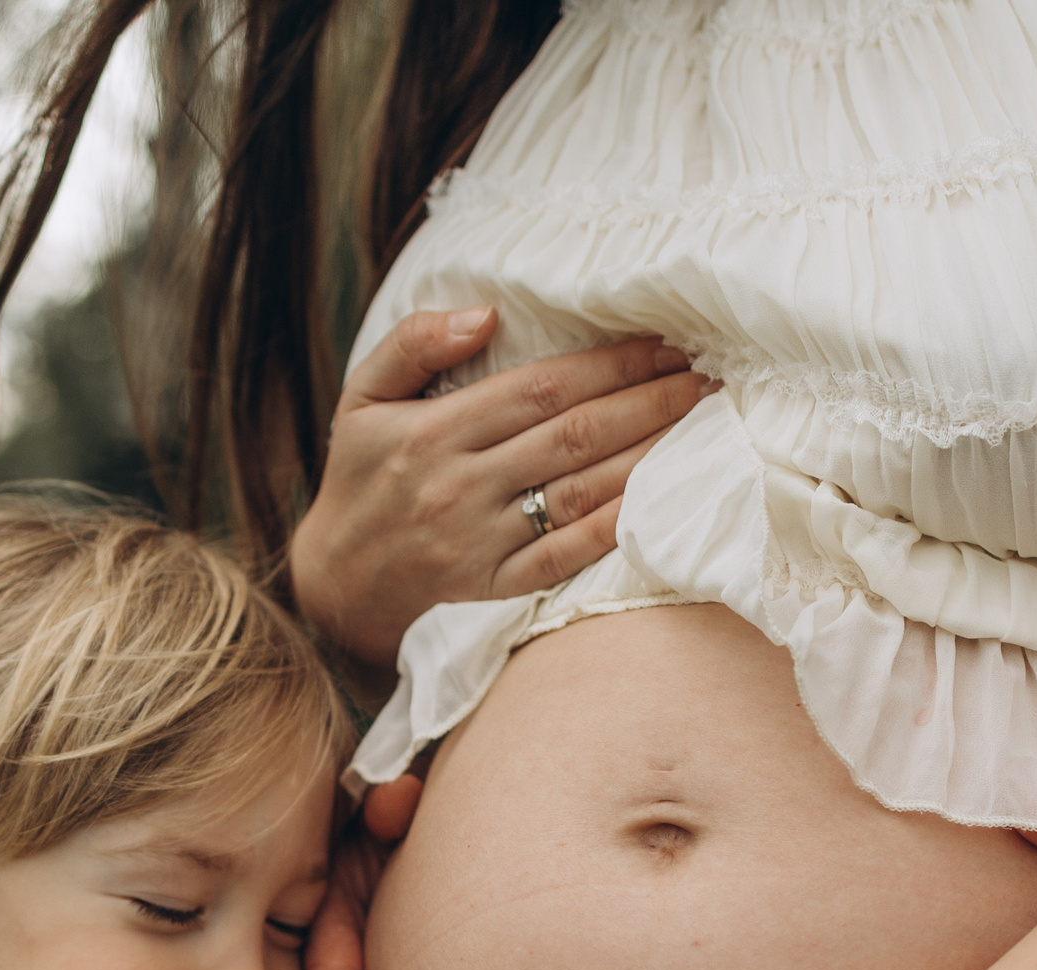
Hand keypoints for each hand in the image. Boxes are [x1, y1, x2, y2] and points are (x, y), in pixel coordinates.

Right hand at [288, 308, 710, 672]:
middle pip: (573, 434)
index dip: (610, 364)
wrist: (333, 589)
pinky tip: (661, 496)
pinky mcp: (496, 589)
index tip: (664, 344)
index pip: (540, 387)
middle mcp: (461, 485)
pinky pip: (568, 555)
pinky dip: (616, 526)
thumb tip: (484, 314)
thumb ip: (412, 344)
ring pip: (580, 490)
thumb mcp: (361, 400)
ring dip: (647, 455)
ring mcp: (481, 541)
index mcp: (434, 432)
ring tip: (700, 425)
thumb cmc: (358, 481)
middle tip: (703, 379)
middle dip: (647, 401)